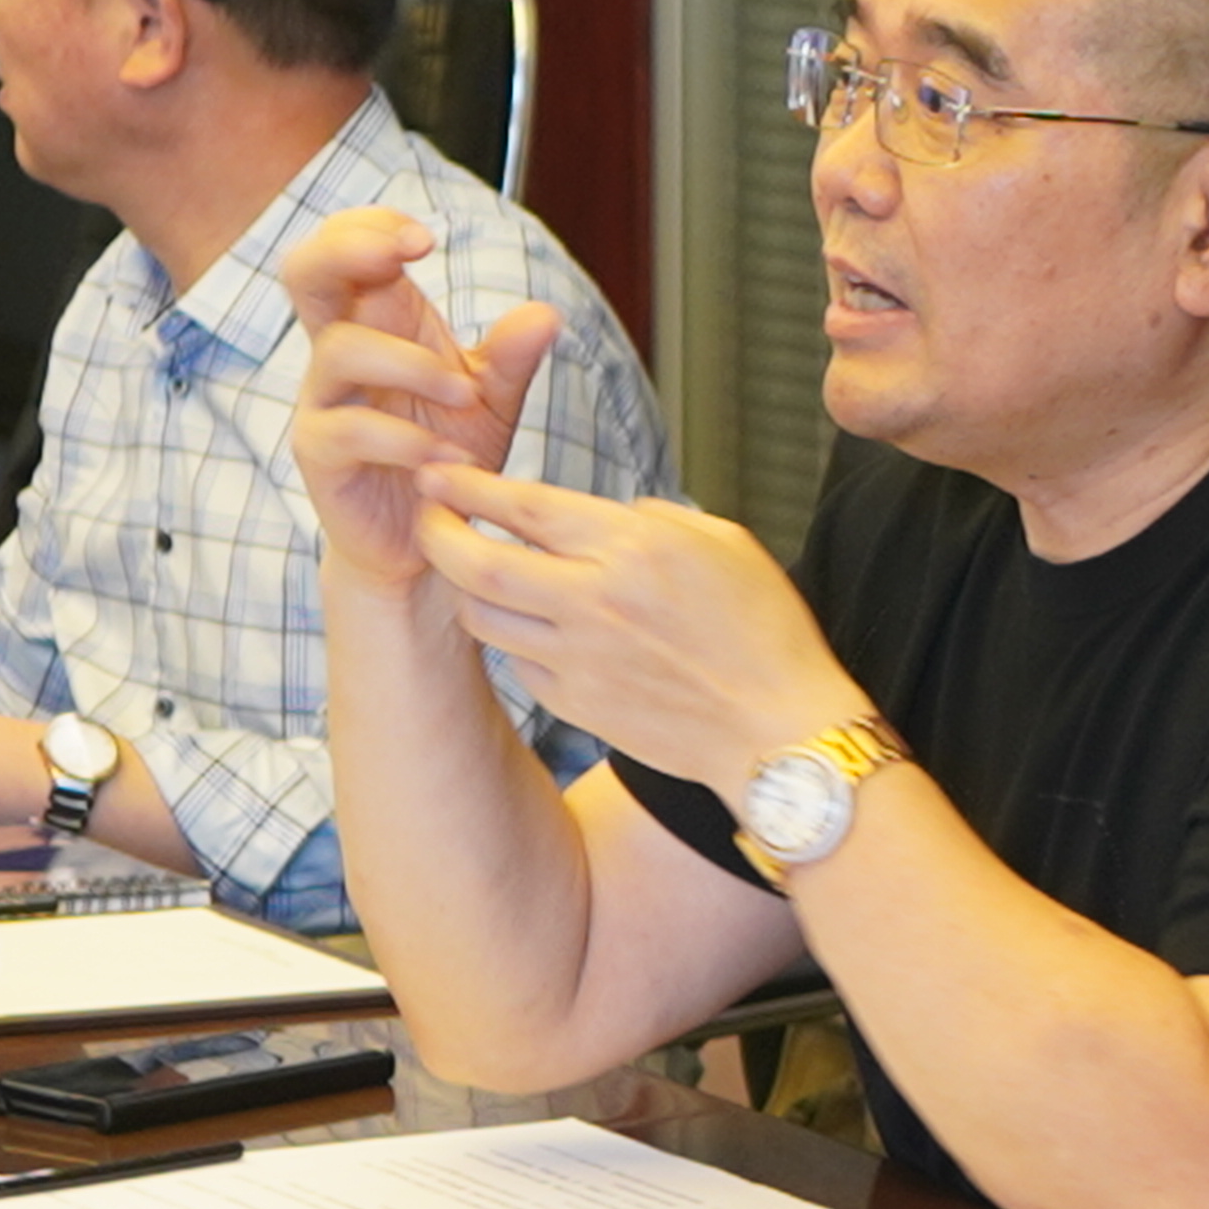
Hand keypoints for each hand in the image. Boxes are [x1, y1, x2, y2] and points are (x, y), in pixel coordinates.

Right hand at [280, 207, 555, 597]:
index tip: (425, 236)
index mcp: (376, 325)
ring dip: (412, 365)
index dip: (373, 226)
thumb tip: (546, 314)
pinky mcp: (320, 456)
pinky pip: (349, 429)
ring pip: (339, 349)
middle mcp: (339, 355)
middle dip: (348, 246)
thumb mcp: (492, 401)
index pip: (347, 248)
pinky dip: (406, 439)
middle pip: (304, 273)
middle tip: (408, 250)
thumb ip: (512, 357)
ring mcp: (323, 403)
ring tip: (466, 395)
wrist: (426, 543)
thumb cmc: (448, 457)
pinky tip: (451, 456)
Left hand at [409, 470, 862, 792]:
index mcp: (632, 547)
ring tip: (479, 576)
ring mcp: (579, 660)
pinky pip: (517, 664)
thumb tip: (612, 513)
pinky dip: (514, 641)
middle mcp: (594, 601)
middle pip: (473, 564)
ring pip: (481, 618)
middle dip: (437, 535)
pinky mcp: (576, 706)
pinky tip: (535, 630)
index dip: (466, 486)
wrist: (780, 732)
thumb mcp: (725, 543)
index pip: (521, 505)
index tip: (439, 475)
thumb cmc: (765, 634)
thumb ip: (656, 518)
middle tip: (429, 521)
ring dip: (469, 592)